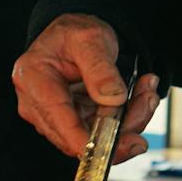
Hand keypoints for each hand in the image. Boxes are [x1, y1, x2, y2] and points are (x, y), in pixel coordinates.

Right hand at [13, 14, 159, 161]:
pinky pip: (99, 132)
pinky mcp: (69, 123)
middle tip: (148, 101)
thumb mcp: (90, 39)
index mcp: (33, 79)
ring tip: (147, 93)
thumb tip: (112, 99)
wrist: (73, 35)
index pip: (58, 120)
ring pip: (93, 138)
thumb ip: (100, 68)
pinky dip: (123, 120)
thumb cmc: (74, 33)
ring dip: (127, 122)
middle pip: (77, 136)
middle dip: (119, 127)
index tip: (116, 146)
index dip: (86, 142)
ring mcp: (51, 117)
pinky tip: (138, 98)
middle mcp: (35, 104)